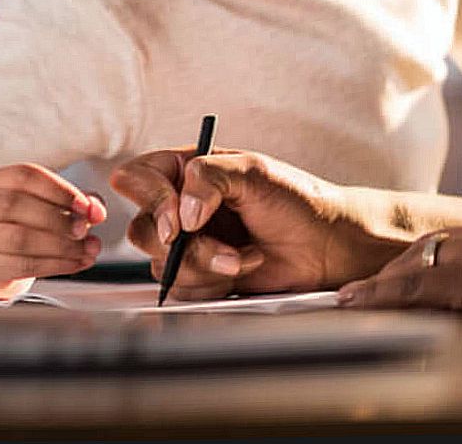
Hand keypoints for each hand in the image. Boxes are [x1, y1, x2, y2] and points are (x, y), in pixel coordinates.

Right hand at [0, 163, 106, 299]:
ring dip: (60, 246)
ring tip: (86, 249)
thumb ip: (78, 203)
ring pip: (18, 239)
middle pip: (14, 205)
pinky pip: (21, 266)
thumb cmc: (24, 224)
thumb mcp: (49, 205)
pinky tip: (76, 263)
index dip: (58, 189)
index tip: (85, 205)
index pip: (25, 175)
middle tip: (84, 229)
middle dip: (56, 218)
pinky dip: (55, 265)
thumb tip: (97, 209)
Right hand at [110, 148, 404, 300]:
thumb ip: (209, 177)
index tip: (183, 220)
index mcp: (186, 170)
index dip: (152, 201)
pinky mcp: (198, 275)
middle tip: (227, 249)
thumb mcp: (253, 172)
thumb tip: (182, 213)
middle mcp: (180, 206)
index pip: (136, 179)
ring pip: (160, 266)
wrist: (325, 246)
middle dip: (188, 247)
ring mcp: (187, 244)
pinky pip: (180, 290)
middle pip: (142, 230)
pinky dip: (212, 285)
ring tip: (244, 257)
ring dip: (207, 267)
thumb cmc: (295, 199)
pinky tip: (242, 271)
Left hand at [335, 215, 461, 320]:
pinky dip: (386, 294)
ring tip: (353, 299)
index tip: (398, 273)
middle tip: (364, 290)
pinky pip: (419, 285)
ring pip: (416, 263)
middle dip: (395, 270)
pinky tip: (362, 301)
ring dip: (383, 283)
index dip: (418, 259)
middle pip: (426, 247)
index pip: (449, 241)